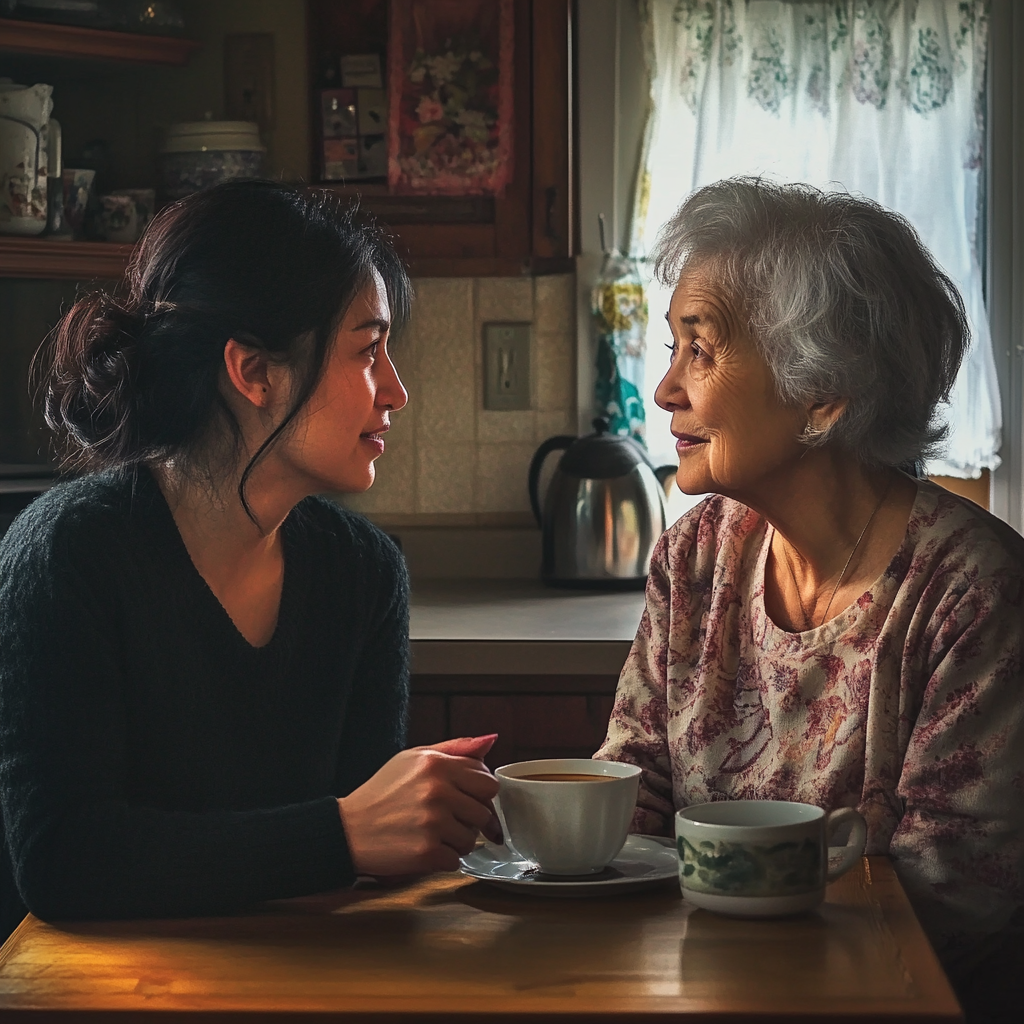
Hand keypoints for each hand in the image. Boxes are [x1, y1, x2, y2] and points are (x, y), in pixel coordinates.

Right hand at [338, 734, 500, 876]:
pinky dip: (442, 858)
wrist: (349, 829)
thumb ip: (455, 748)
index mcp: (437, 764)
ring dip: (456, 840)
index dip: (477, 793)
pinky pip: (456, 859)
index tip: (463, 799)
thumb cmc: (382, 793)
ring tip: (431, 832)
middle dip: (470, 818)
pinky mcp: (427, 851)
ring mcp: (433, 822)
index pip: (487, 780)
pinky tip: (423, 847)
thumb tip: (490, 741)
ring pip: (472, 838)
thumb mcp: (413, 758)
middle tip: (447, 818)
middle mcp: (438, 790)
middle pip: (484, 811)